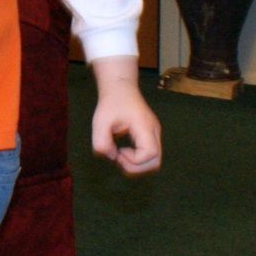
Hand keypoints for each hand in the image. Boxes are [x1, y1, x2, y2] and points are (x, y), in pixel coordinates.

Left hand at [89, 56, 161, 174]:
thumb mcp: (99, 121)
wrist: (121, 88)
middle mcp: (153, 131)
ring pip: (154, 160)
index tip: (119, 152)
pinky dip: (138, 159)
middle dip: (136, 167)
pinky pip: (149, 155)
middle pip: (156, 161)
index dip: (135, 160)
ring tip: (120, 155)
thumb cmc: (111, 102)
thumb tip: (111, 156)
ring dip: (137, 164)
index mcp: (144, 125)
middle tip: (119, 157)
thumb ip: (101, 141)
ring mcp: (154, 133)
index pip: (151, 153)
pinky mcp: (150, 135)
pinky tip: (124, 151)